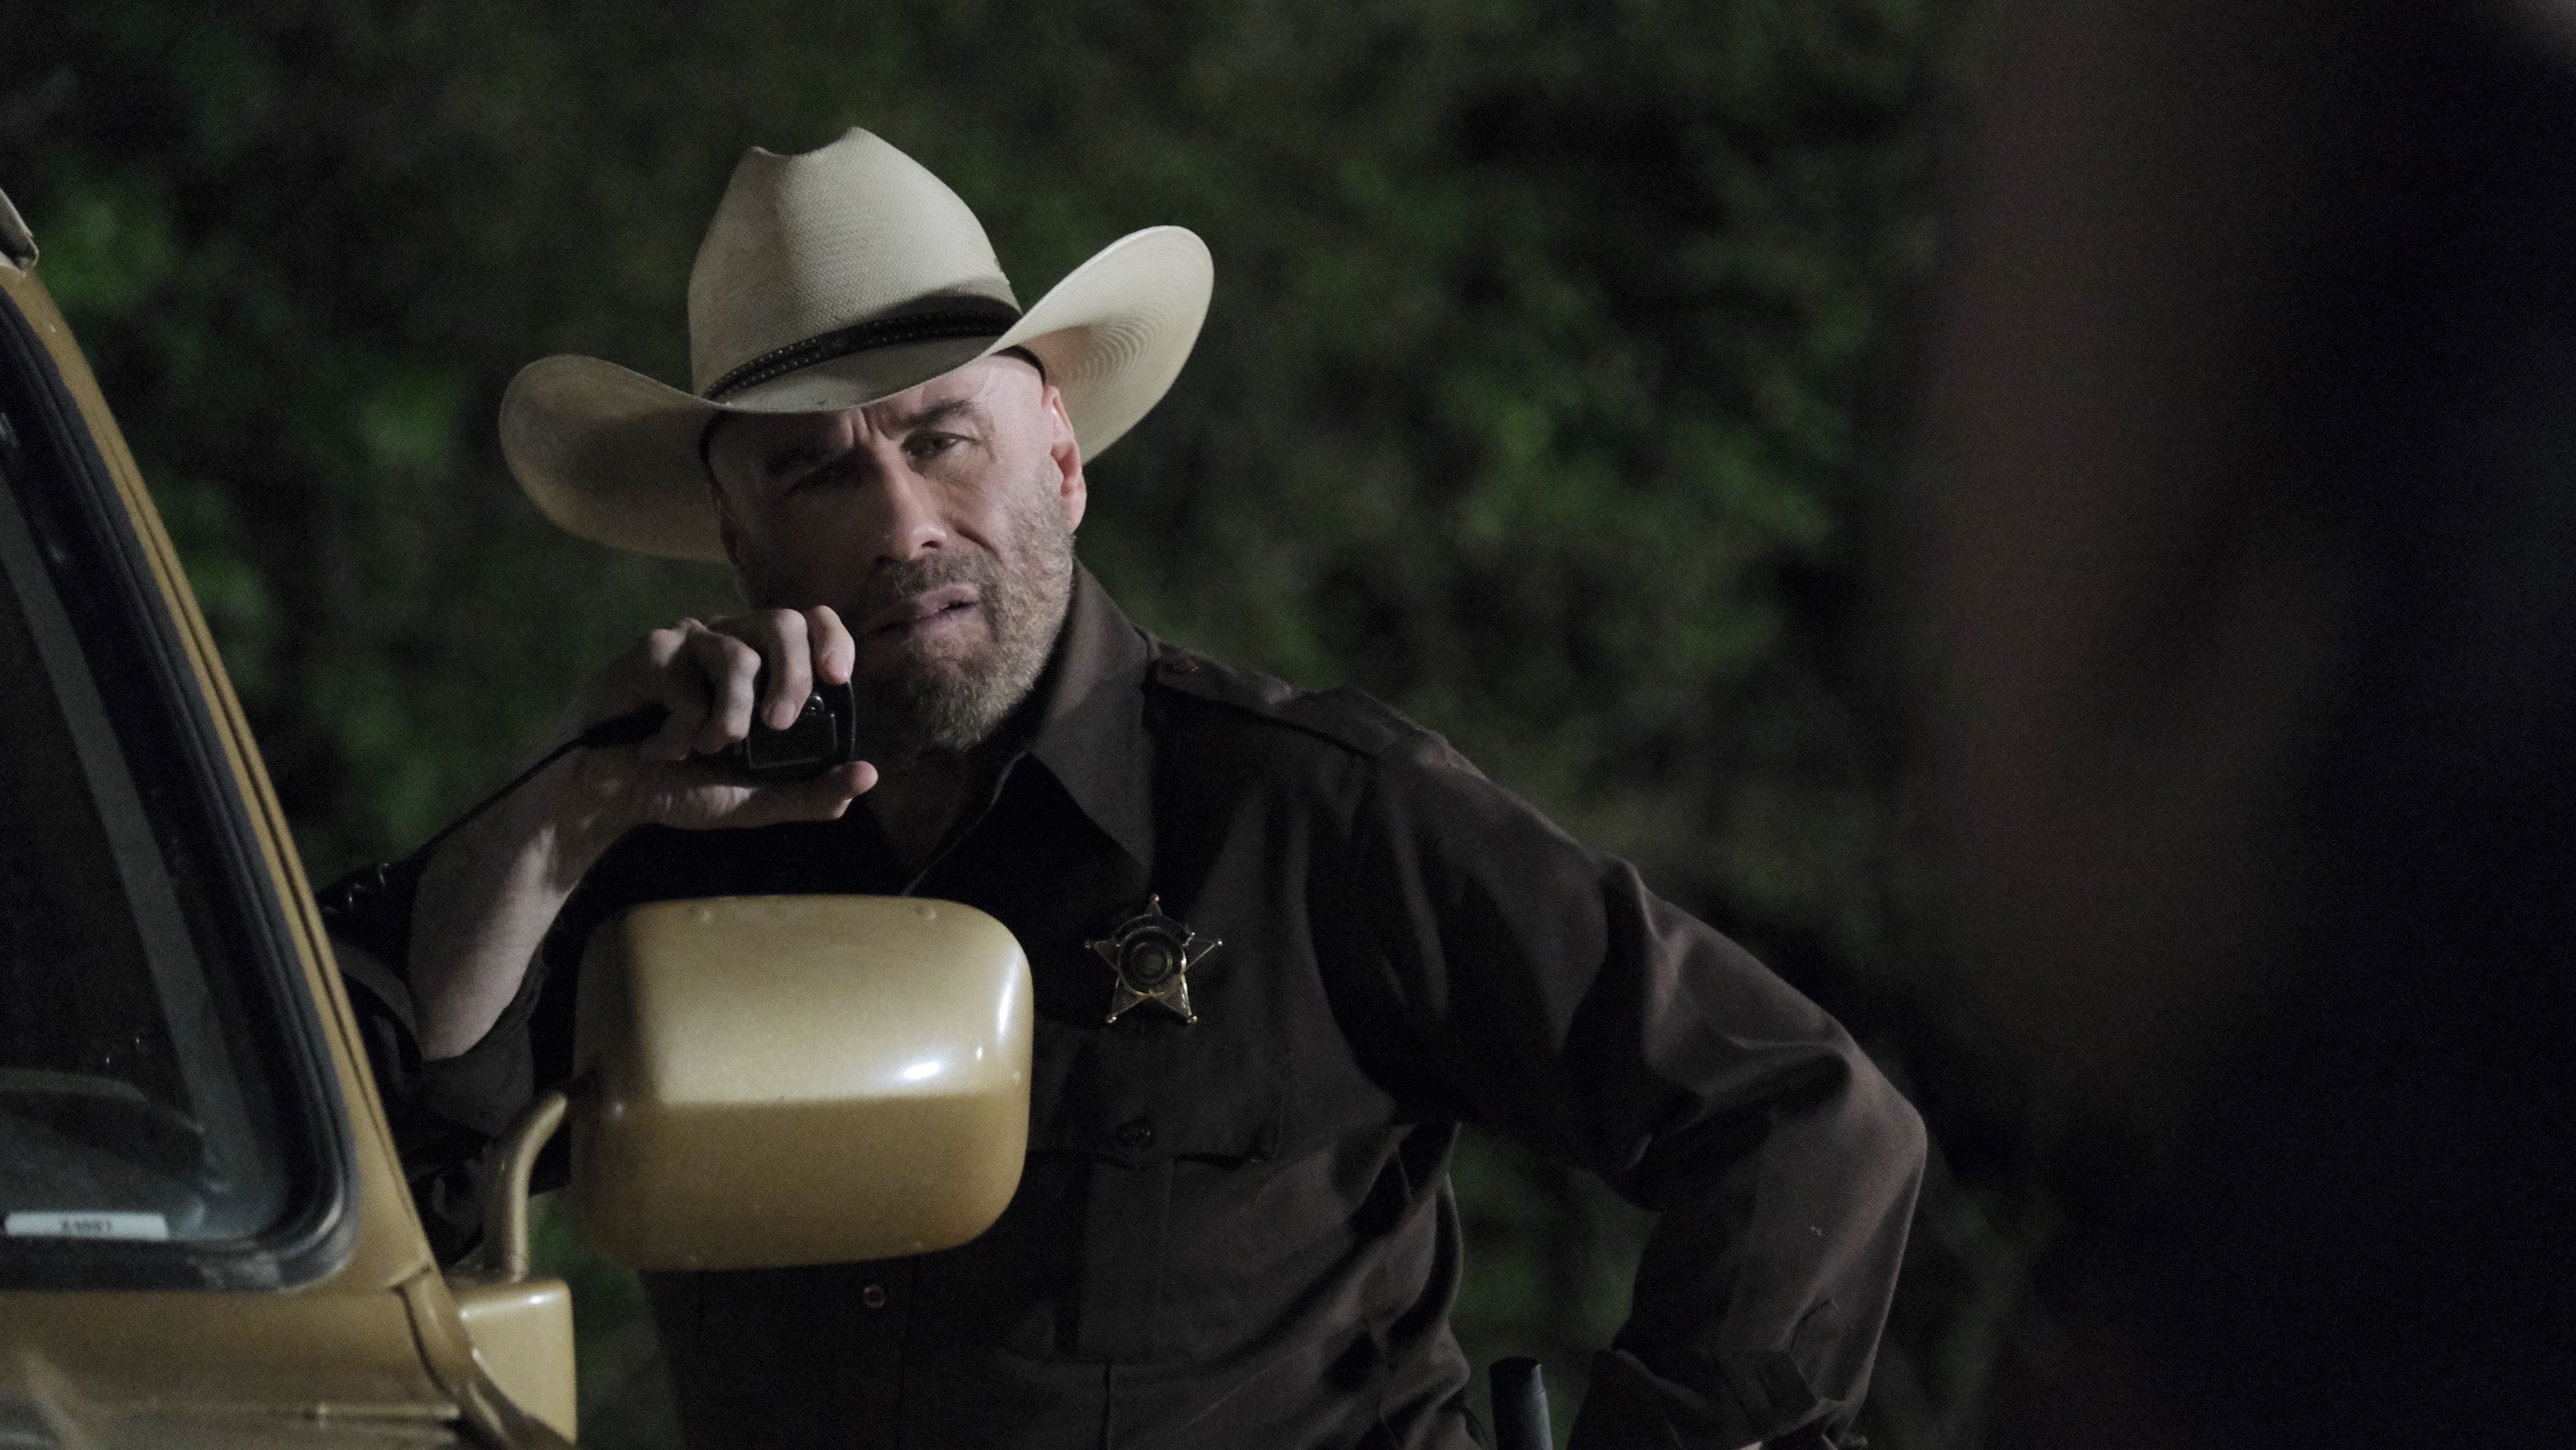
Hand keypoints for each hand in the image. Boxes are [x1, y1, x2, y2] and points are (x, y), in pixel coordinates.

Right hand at [551, 606, 877, 838]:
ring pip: (737, 655)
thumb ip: (812, 793)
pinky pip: (686, 681)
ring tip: (705, 750)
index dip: (831, 638)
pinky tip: (660, 748)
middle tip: (777, 725)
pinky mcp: (650, 652)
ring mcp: (689, 643)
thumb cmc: (681, 786)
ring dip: (729, 718)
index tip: (838, 677)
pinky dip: (681, 730)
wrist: (609, 797)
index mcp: (763, 667)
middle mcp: (730, 644)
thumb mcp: (755, 801)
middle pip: (782, 622)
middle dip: (792, 676)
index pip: (810, 624)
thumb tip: (869, 775)